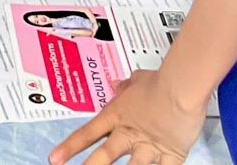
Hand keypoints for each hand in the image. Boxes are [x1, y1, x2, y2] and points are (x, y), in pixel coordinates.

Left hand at [50, 70, 204, 164]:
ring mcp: (148, 147)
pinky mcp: (170, 155)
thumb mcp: (138, 80)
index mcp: (117, 116)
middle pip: (104, 156)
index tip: (54, 159)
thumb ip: (125, 86)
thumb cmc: (160, 81)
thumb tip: (116, 85)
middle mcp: (129, 134)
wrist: (181, 89)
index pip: (88, 133)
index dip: (70, 147)